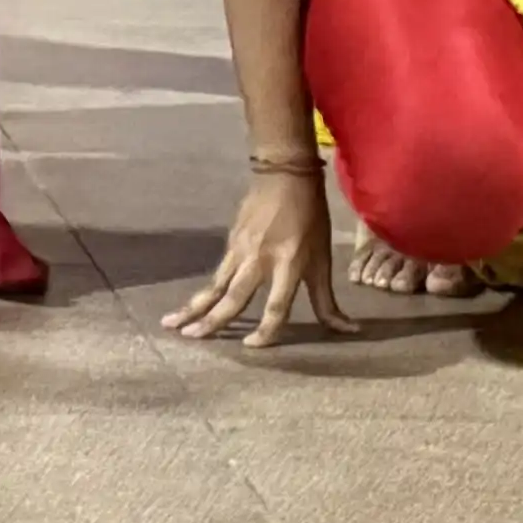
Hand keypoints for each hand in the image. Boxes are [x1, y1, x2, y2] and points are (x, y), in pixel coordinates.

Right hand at [161, 167, 340, 346]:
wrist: (285, 176)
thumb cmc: (311, 220)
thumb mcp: (323, 260)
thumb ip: (327, 300)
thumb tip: (350, 330)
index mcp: (290, 264)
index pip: (276, 306)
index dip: (265, 330)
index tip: (250, 346)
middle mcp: (262, 260)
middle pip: (235, 297)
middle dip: (212, 320)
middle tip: (190, 339)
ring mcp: (242, 250)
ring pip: (216, 285)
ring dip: (194, 306)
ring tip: (172, 324)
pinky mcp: (231, 242)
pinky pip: (217, 273)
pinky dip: (204, 290)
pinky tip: (190, 304)